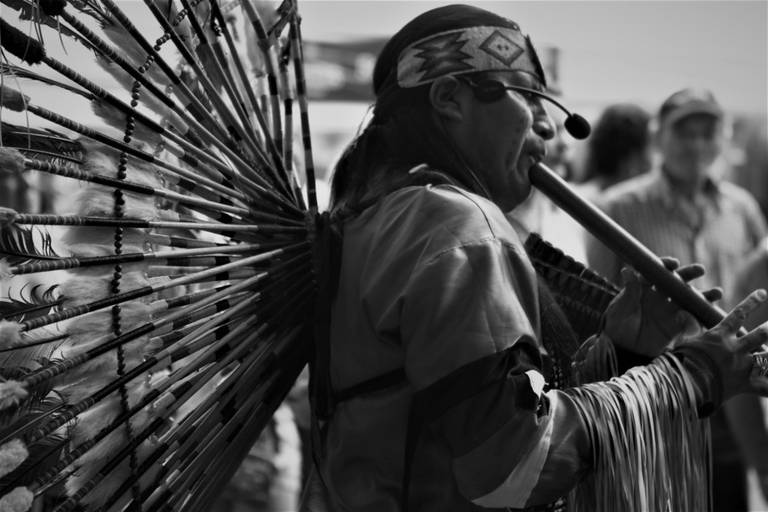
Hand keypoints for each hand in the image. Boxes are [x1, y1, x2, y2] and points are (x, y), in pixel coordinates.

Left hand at [603, 257, 721, 356]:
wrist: (622, 350)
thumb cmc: (617, 326)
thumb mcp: (621, 309)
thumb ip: (629, 292)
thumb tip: (627, 270)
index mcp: (645, 287)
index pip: (657, 271)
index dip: (666, 266)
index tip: (673, 264)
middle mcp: (661, 295)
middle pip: (678, 282)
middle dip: (689, 274)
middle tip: (699, 270)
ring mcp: (671, 310)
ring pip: (690, 299)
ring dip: (704, 296)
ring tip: (716, 293)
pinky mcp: (677, 326)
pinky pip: (692, 320)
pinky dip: (700, 317)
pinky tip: (708, 315)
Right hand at [677, 289, 767, 402]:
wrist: (685, 384)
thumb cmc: (682, 360)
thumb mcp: (683, 341)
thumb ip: (688, 326)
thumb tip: (682, 312)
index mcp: (720, 336)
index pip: (739, 314)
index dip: (752, 302)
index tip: (763, 293)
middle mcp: (735, 349)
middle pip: (760, 335)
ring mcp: (743, 367)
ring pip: (767, 358)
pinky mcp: (745, 385)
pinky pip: (766, 387)